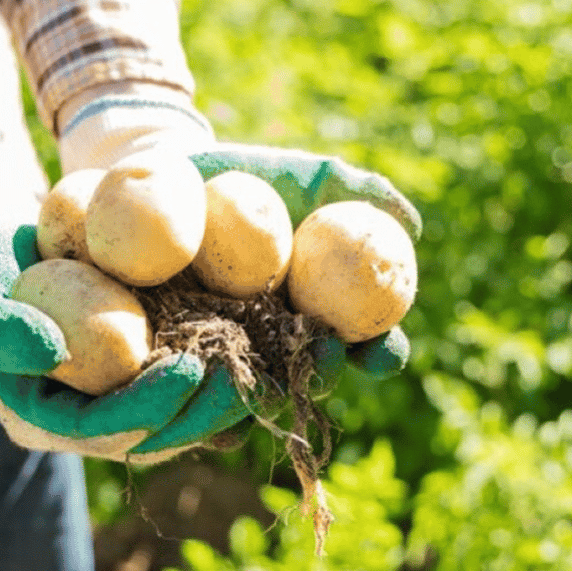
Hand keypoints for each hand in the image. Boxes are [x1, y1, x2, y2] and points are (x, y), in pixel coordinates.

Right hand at [0, 178, 251, 462]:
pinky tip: (274, 328)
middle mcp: (87, 415)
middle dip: (209, 407)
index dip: (152, 408)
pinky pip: (196, 365)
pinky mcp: (145, 357)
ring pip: (187, 405)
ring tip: (278, 356)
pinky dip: (234, 351)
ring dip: (235, 386)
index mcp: (43, 417)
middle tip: (253, 370)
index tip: (192, 371)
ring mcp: (119, 388)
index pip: (104, 430)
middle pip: (159, 428)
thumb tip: (49, 351)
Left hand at [55, 90, 420, 386]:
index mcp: (319, 313)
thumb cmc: (244, 177)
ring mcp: (226, 359)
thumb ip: (354, 191)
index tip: (383, 348)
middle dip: (323, 374)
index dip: (381, 353)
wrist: (162, 178)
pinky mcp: (170, 363)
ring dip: (262, 392)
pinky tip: (189, 384)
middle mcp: (278, 346)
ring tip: (264, 378)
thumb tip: (409, 223)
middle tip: (326, 356)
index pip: (365, 344)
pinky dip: (189, 394)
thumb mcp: (299, 175)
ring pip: (251, 391)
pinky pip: (183, 390)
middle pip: (311, 376)